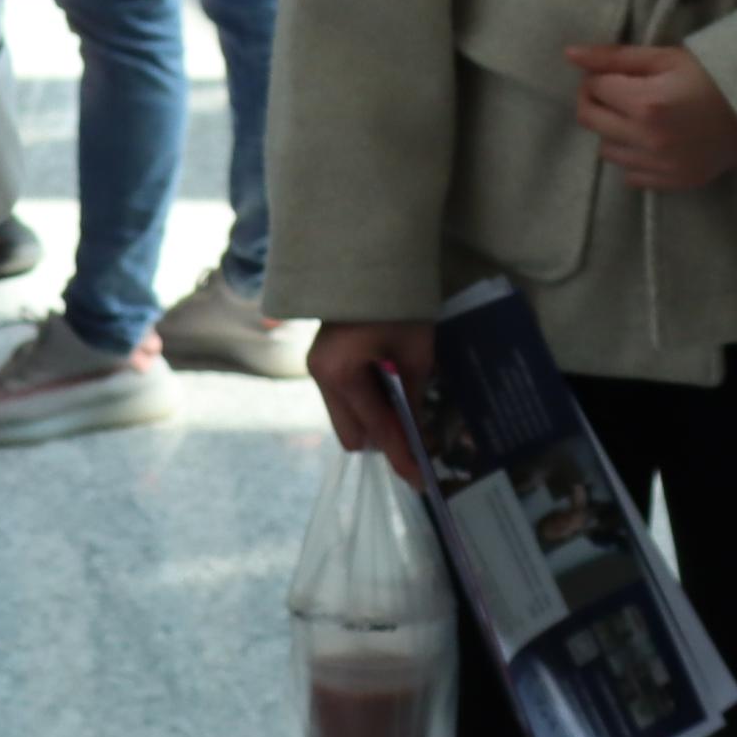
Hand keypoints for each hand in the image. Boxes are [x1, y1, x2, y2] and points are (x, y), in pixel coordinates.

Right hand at [312, 317, 437, 483]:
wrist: (369, 258)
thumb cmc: (398, 302)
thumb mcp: (417, 352)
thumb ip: (413, 398)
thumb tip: (418, 434)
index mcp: (342, 374)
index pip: (377, 428)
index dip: (401, 454)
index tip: (418, 478)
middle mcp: (321, 377)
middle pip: (352, 435)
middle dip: (384, 440)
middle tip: (417, 435)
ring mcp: (317, 370)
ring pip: (347, 419)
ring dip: (376, 421)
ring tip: (405, 406)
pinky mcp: (323, 363)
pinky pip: (345, 399)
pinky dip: (367, 403)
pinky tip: (389, 389)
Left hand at [560, 42, 736, 193]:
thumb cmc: (714, 73)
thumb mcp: (666, 56)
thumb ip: (615, 57)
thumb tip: (569, 55)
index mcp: (645, 103)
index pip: (592, 88)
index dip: (598, 76)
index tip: (617, 73)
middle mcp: (647, 139)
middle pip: (591, 121)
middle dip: (597, 101)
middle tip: (619, 91)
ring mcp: (660, 166)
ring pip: (607, 151)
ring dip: (613, 130)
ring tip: (639, 116)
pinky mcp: (674, 182)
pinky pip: (631, 176)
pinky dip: (634, 157)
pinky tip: (652, 140)